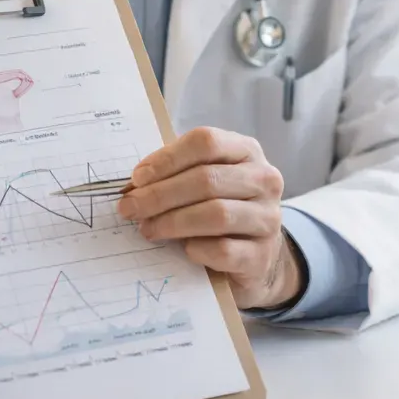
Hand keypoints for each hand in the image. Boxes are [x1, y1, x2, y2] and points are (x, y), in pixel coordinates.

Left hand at [118, 127, 303, 309]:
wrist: (254, 256)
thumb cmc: (219, 208)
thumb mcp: (203, 181)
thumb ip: (175, 174)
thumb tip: (135, 184)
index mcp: (246, 151)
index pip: (207, 142)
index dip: (168, 158)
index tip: (137, 178)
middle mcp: (264, 180)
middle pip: (208, 179)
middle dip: (160, 194)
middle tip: (130, 207)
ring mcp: (267, 218)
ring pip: (216, 214)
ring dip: (173, 222)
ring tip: (148, 229)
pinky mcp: (262, 255)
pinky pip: (223, 250)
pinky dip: (196, 249)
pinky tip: (184, 249)